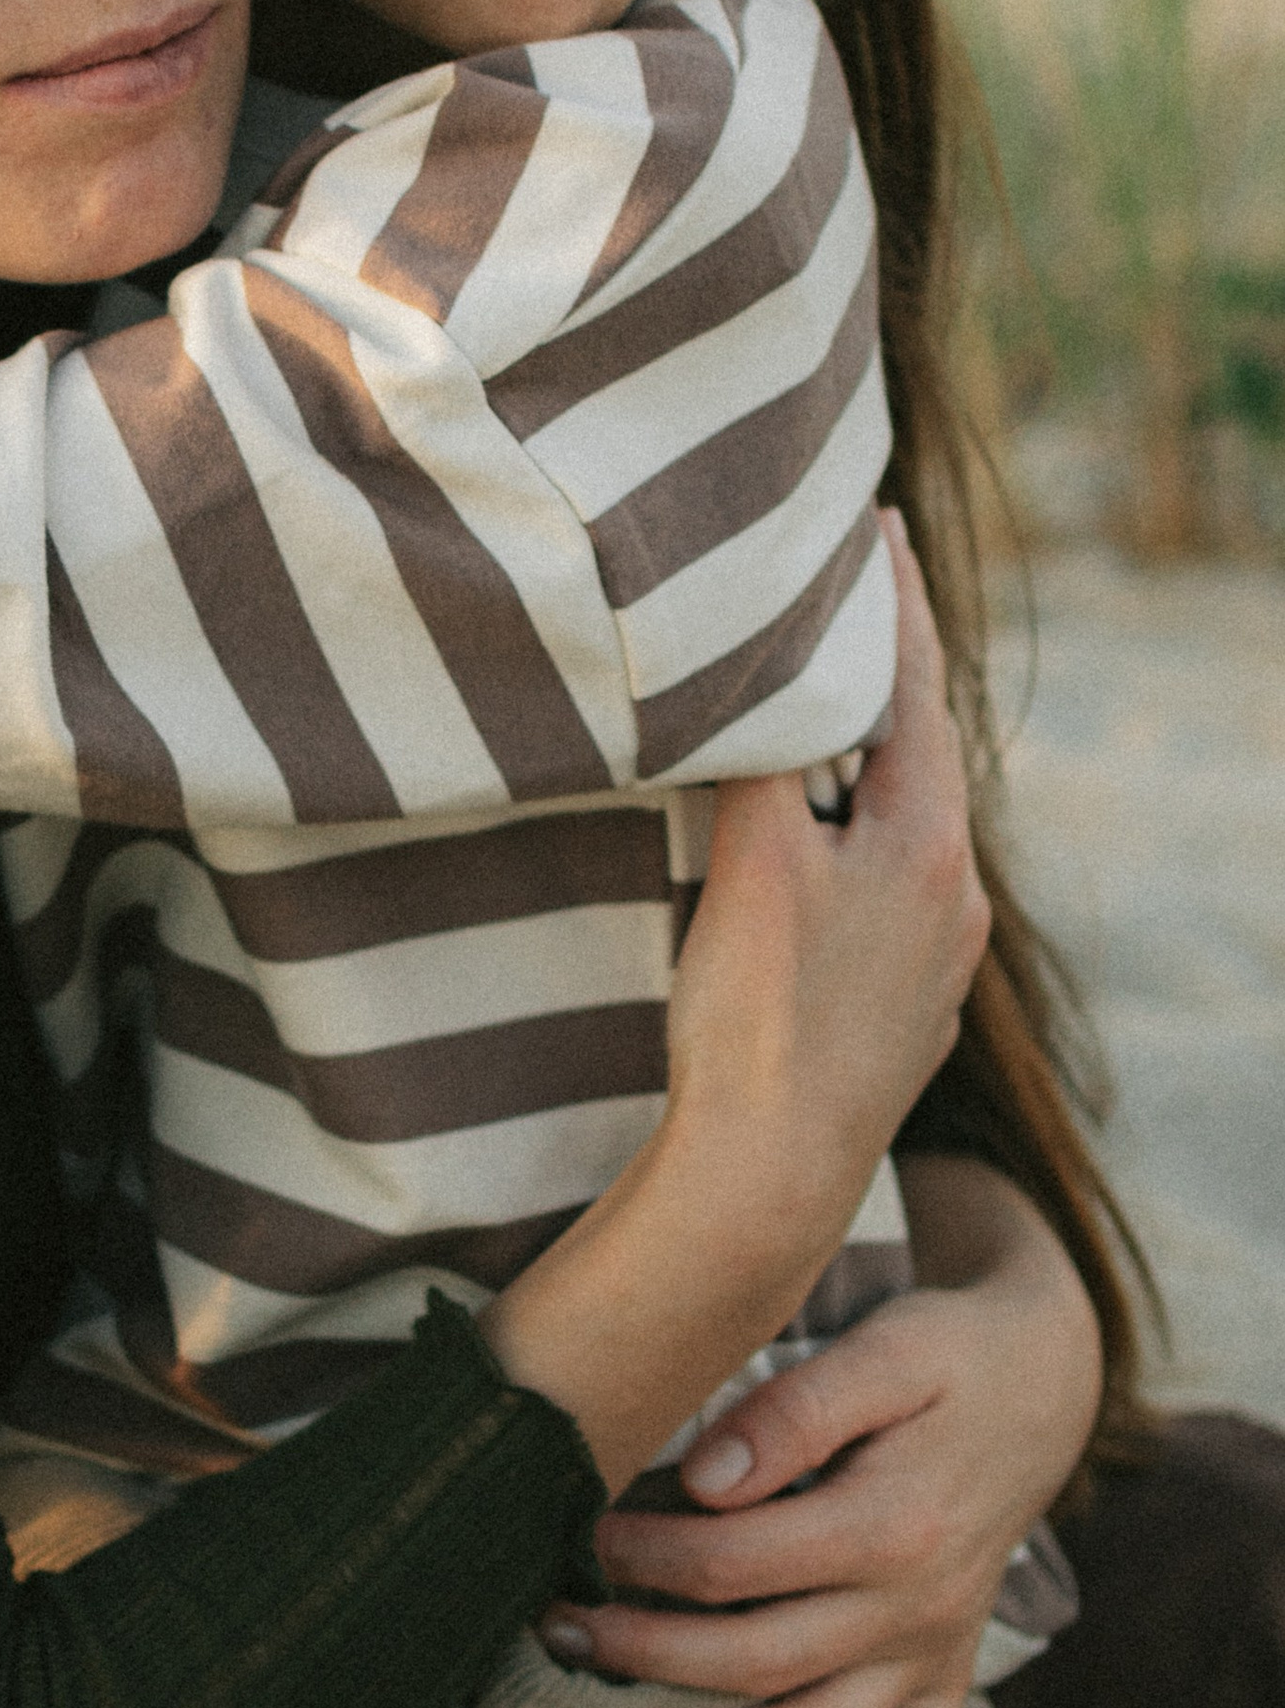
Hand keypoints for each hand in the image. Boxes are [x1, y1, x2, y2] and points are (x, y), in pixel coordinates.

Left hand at [544, 1163, 1102, 1707]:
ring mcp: (934, 1656)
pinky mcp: (946, 1683)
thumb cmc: (944, 1357)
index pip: (738, 1562)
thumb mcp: (882, 1350)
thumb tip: (703, 1482)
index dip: (643, 1556)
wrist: (1042, 1385)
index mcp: (896, 1523)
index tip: (576, 1533)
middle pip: (761, 1662)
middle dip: (642, 1657)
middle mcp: (919, 1608)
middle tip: (553, 1631)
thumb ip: (792, 1413)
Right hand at [660, 513, 988, 1250]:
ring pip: (902, 841)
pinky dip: (851, 862)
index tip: (876, 527)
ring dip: (863, 783)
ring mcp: (934, 971)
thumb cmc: (757, 1016)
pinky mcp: (899, 1025)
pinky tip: (810, 875)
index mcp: (929, 845)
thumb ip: (765, 755)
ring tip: (816, 738)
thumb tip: (762, 674)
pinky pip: (884, 910)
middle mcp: (955, 902)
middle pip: (918, 761)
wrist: (767, 1179)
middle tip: (839, 619)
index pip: (917, 690)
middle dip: (878, 690)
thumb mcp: (752, 859)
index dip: (892, 604)